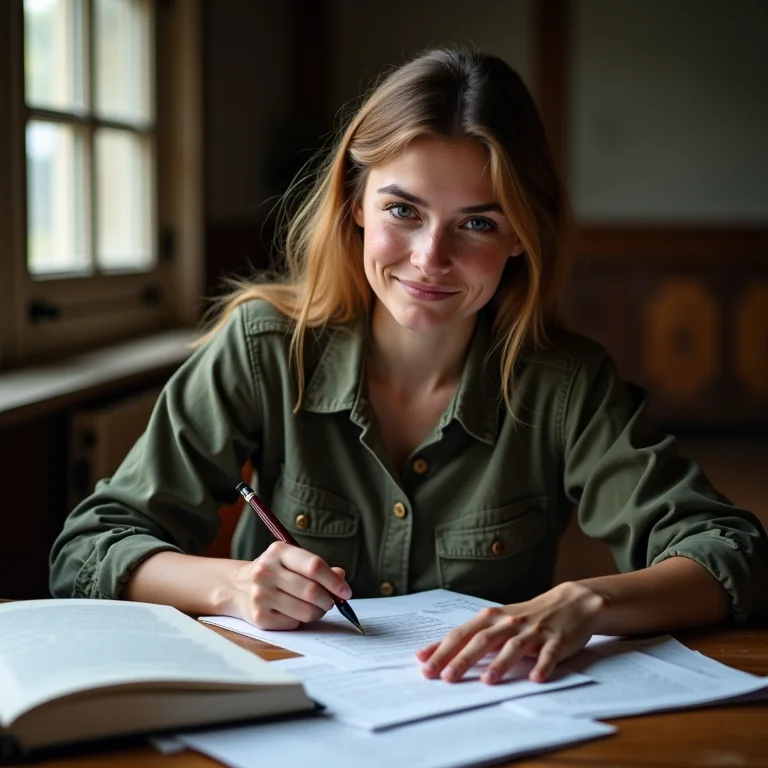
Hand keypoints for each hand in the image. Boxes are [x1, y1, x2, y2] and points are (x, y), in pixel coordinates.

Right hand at [230, 541, 351, 629]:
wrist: (237, 587)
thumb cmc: (274, 572)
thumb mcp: (292, 561)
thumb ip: (317, 567)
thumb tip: (341, 577)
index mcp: (278, 551)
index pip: (314, 566)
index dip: (334, 581)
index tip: (345, 591)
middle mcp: (266, 571)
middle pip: (312, 591)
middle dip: (328, 600)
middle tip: (331, 602)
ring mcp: (260, 595)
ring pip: (306, 611)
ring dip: (317, 612)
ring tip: (314, 607)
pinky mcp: (259, 617)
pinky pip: (294, 623)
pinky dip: (300, 620)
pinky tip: (293, 612)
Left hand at [416, 582, 605, 683]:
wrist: (570, 602)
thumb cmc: (526, 616)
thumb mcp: (498, 622)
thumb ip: (473, 637)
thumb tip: (439, 653)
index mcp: (491, 618)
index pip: (462, 633)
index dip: (442, 648)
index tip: (423, 663)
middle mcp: (509, 622)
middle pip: (482, 640)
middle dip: (462, 659)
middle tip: (445, 677)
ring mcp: (533, 631)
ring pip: (514, 647)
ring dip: (501, 663)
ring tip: (487, 681)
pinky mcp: (556, 640)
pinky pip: (548, 653)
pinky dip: (542, 665)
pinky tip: (535, 678)